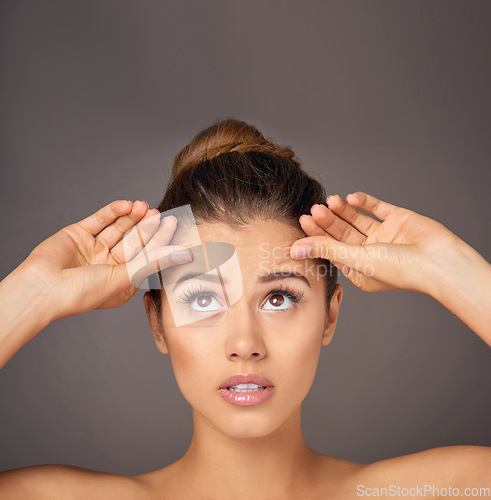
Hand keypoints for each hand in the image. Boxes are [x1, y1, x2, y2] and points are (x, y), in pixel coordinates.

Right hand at [15, 200, 192, 320]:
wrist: (43, 288)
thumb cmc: (83, 292)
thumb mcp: (125, 278)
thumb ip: (154, 262)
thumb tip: (184, 254)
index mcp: (120, 280)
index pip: (145, 256)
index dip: (159, 240)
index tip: (172, 224)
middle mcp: (108, 265)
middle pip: (133, 241)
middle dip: (145, 226)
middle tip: (157, 212)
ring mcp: (92, 249)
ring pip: (117, 228)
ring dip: (130, 217)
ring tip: (143, 205)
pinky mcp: (78, 235)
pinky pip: (99, 220)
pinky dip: (113, 212)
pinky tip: (126, 205)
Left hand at [290, 192, 461, 293]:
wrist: (439, 261)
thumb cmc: (400, 269)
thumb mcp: (357, 259)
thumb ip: (326, 249)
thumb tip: (295, 249)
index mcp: (359, 269)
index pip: (331, 249)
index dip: (317, 235)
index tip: (303, 220)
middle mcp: (370, 252)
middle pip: (342, 233)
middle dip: (328, 221)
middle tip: (314, 208)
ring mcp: (384, 236)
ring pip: (357, 220)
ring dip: (343, 210)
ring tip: (330, 200)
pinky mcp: (398, 219)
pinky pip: (376, 208)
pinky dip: (364, 202)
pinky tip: (351, 198)